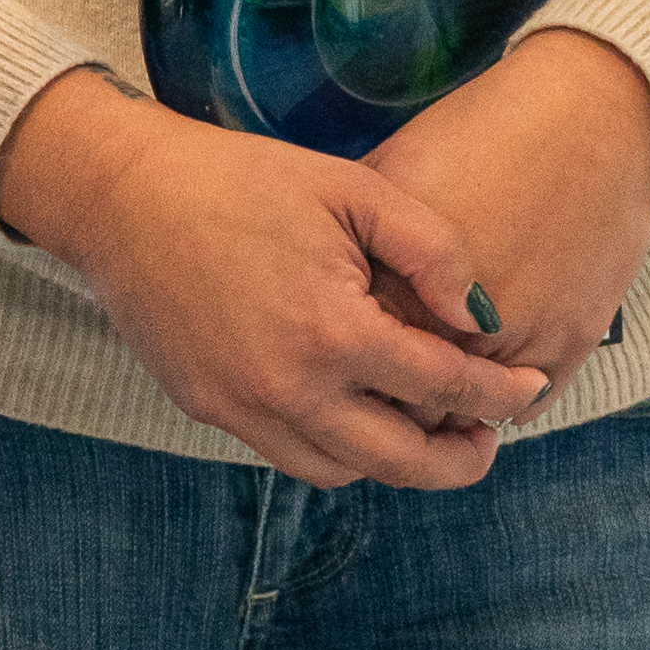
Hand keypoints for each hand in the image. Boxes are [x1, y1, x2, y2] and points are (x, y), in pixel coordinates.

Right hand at [0, 71, 547, 489]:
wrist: (119, 195)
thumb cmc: (239, 180)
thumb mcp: (353, 190)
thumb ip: (434, 252)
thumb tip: (481, 316)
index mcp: (334, 333)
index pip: (446, 388)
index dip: (502, 394)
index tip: (530, 389)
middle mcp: (289, 389)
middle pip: (402, 462)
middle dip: (460, 458)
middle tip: (488, 436)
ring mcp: (241, 407)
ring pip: (344, 470)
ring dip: (394, 460)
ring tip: (421, 426)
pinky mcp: (206, 408)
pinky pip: (288, 453)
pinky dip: (335, 447)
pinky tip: (351, 407)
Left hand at [361, 32, 649, 391]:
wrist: (584, 119)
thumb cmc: (478, 138)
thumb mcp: (388, 177)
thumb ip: (351, 242)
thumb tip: (316, 284)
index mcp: (397, 283)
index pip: (354, 367)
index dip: (345, 373)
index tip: (343, 366)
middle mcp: (453, 324)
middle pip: (406, 403)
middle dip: (391, 404)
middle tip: (386, 390)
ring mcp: (519, 339)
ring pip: (468, 414)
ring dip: (450, 410)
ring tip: (436, 390)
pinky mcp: (572, 341)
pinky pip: (529, 404)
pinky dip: (506, 401)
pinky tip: (489, 381)